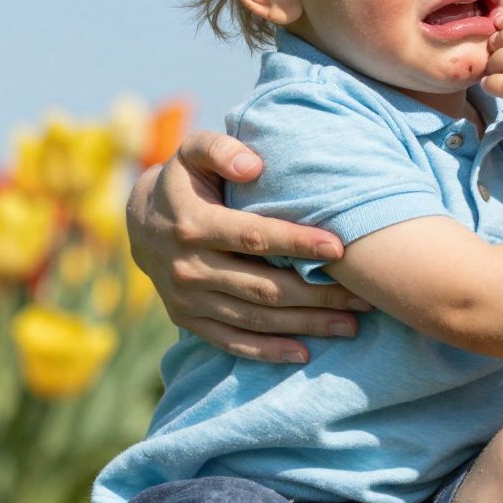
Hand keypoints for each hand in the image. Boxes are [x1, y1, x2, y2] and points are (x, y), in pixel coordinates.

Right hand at [127, 129, 373, 363]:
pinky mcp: (188, 321)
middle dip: (317, 294)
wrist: (138, 222)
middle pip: (263, 287)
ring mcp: (187, 300)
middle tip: (364, 298)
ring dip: (305, 325)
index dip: (297, 244)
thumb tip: (253, 165)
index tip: (340, 249)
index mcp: (193, 225)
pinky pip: (231, 342)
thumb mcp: (193, 152)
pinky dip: (268, 352)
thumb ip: (221, 149)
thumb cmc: (184, 181)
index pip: (254, 237)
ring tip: (350, 324)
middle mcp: (188, 268)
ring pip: (255, 319)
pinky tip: (304, 353)